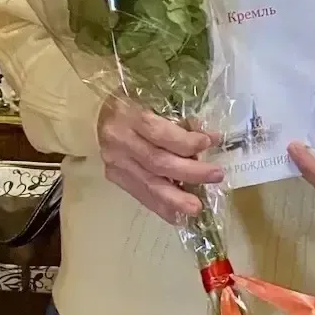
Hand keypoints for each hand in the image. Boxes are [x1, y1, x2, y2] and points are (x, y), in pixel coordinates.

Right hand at [97, 96, 223, 222]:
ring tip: (197, 207)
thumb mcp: (154, 98)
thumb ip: (176, 118)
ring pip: (148, 184)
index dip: (186, 142)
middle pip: (157, 162)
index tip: (210, 142)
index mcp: (130, 116)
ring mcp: (116, 163)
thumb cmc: (133, 101)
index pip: (160, 134)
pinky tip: (177, 216)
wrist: (98, 114)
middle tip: (215, 175)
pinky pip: (140, 194)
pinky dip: (160, 206)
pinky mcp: (115, 177)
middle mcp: (120, 142)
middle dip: (189, 172)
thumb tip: (205, 138)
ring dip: (175, 198)